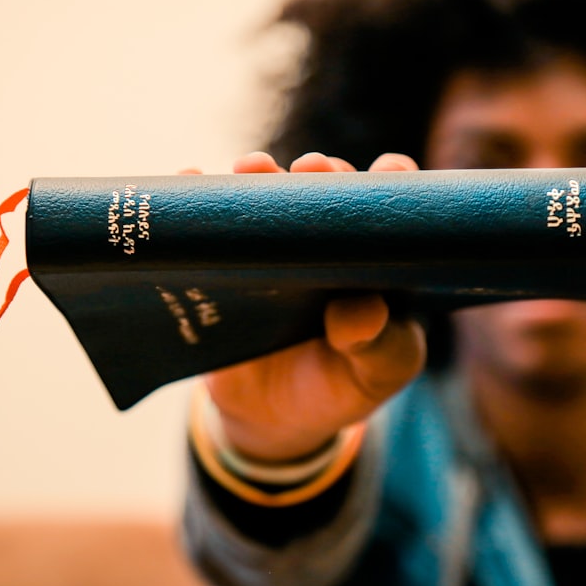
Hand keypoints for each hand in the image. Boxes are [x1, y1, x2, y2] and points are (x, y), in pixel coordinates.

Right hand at [202, 151, 427, 462]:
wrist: (270, 418)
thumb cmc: (339, 387)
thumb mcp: (373, 377)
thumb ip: (381, 350)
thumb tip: (362, 312)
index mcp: (375, 256)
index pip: (391, 206)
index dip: (394, 181)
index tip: (389, 170)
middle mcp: (325, 236)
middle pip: (326, 187)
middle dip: (321, 171)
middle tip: (312, 168)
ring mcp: (272, 243)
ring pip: (268, 193)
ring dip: (259, 172)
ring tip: (252, 167)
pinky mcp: (226, 257)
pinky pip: (211, 222)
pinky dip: (199, 195)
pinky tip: (192, 180)